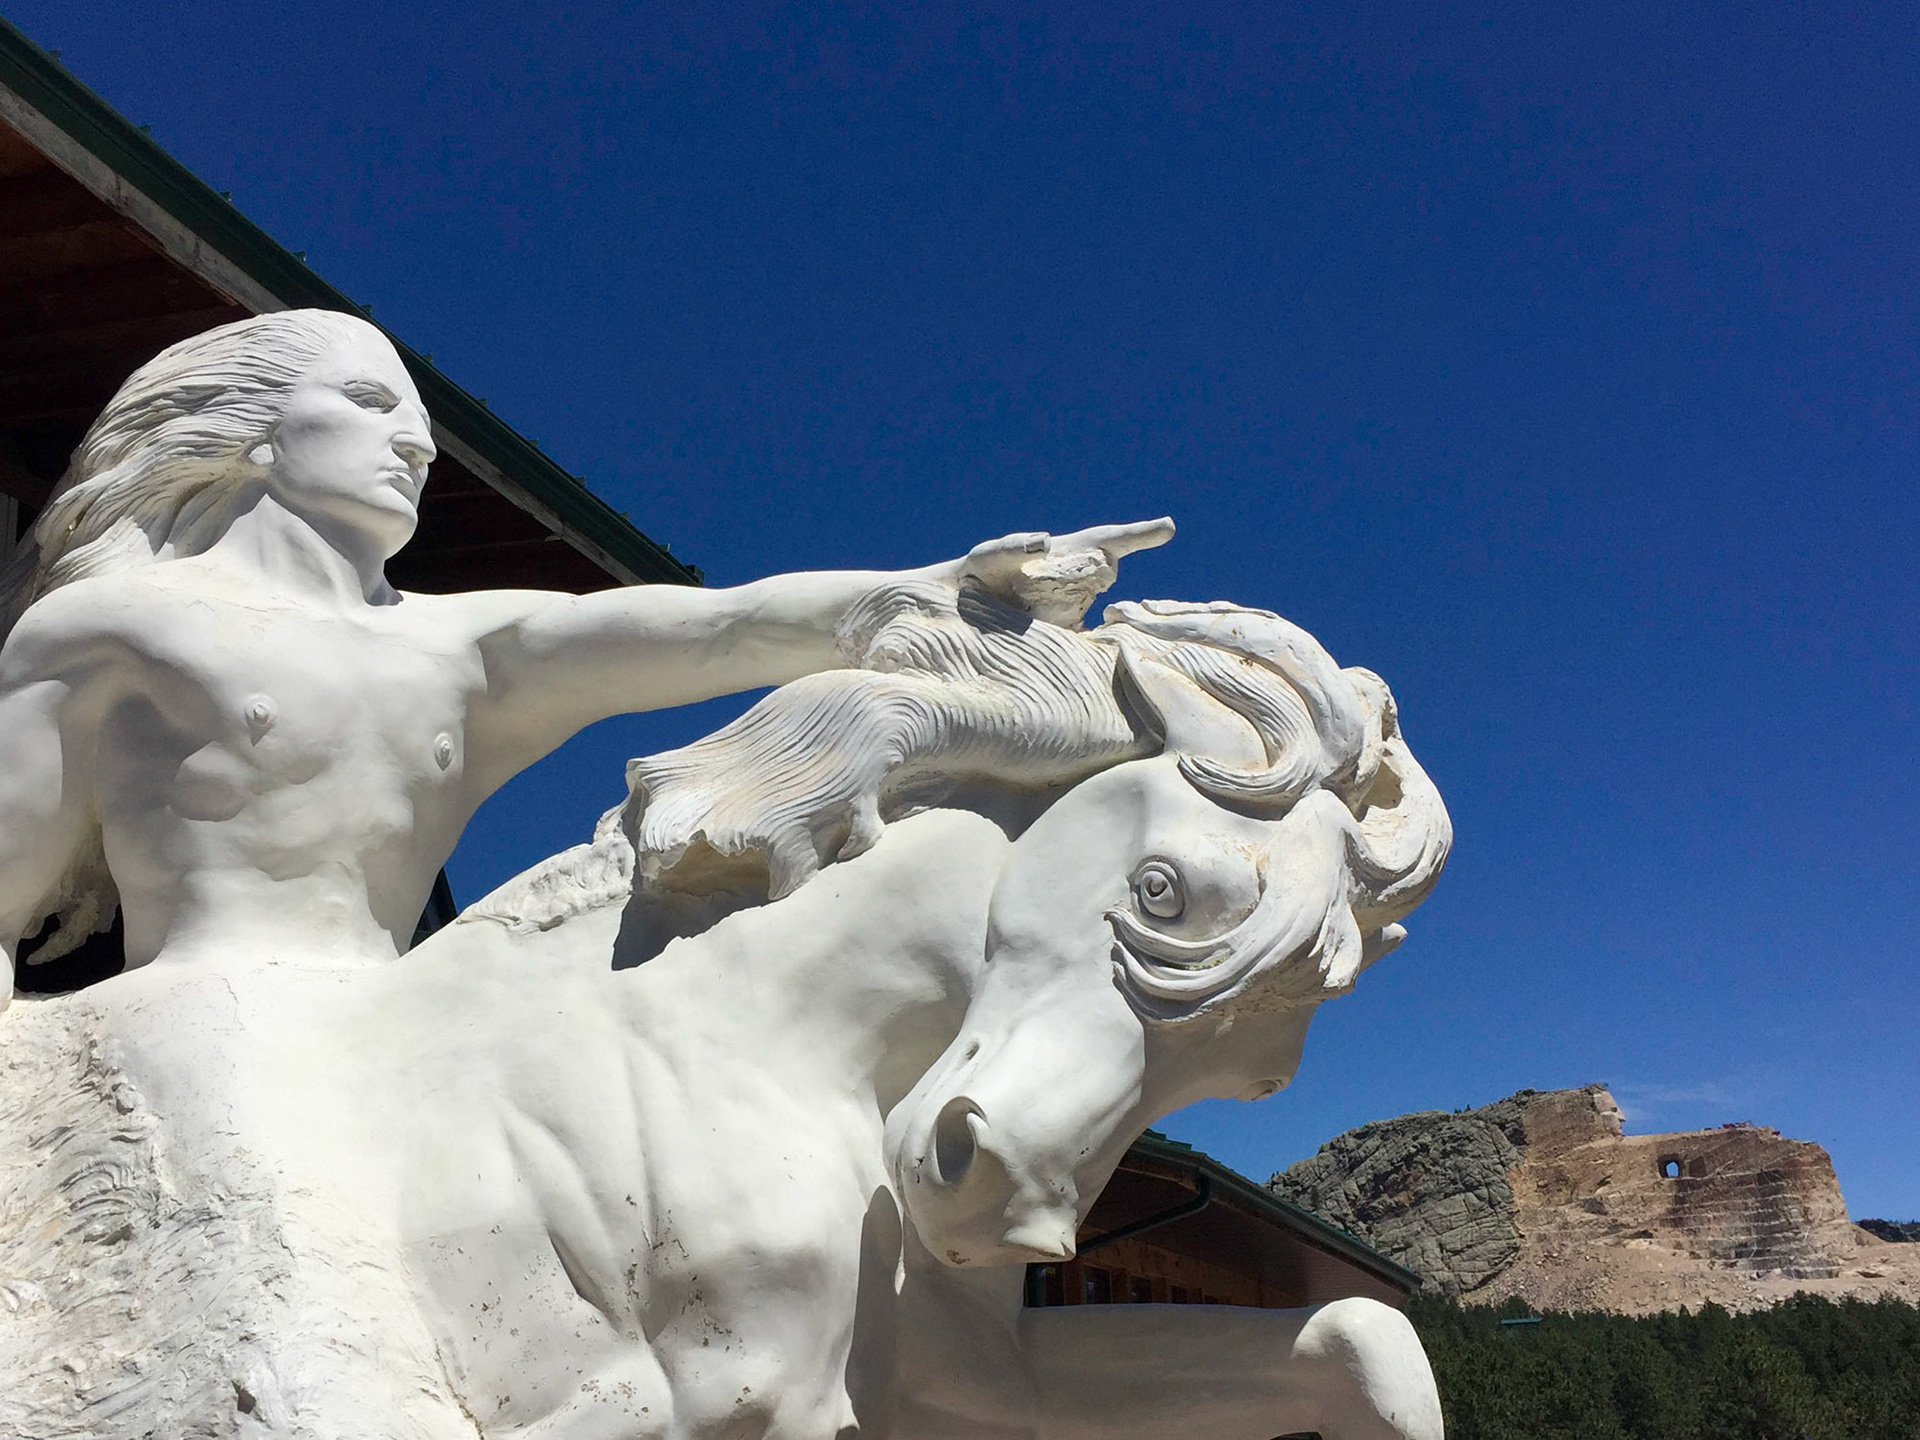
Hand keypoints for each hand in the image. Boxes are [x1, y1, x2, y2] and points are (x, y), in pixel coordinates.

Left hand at [958, 517, 1174, 627]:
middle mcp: (1078, 579)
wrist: (957, 609)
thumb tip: (1044, 540)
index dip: (1138, 534)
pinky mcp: (1068, 635)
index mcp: (1067, 554)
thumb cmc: (976, 572)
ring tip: (1068, 614)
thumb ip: (1012, 546)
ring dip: (1103, 615)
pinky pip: (1091, 642)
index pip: (1109, 539)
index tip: (1167, 527)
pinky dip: (1098, 648)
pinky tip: (1088, 657)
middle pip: (1104, 573)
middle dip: (1097, 573)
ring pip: (1103, 608)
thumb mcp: (988, 556)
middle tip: (1063, 581)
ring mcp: (1075, 606)